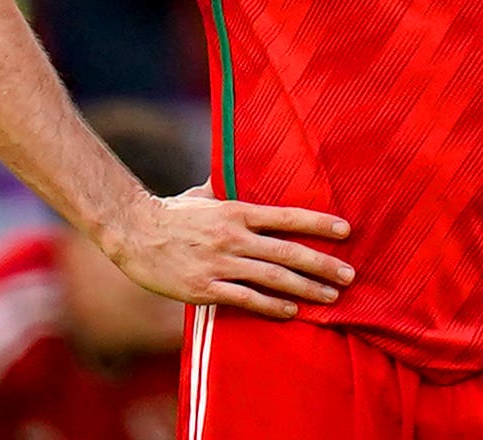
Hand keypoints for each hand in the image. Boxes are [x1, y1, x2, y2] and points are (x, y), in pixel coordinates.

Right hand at [104, 183, 353, 320]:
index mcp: (235, 211)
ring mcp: (219, 263)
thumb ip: (226, 187)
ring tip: (331, 298)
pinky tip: (291, 311)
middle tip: (350, 275)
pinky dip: (271, 306)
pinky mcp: (204, 288)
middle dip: (323, 264)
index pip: (286, 216)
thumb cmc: (170, 212)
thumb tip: (240, 171)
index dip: (318, 224)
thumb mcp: (202, 193)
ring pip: (272, 278)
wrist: (132, 232)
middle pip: (287, 251)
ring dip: (306, 288)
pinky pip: (245, 299)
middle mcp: (233, 236)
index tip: (346, 230)